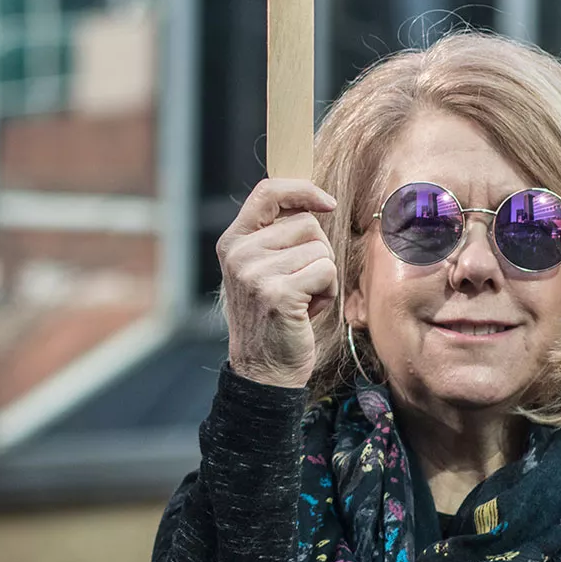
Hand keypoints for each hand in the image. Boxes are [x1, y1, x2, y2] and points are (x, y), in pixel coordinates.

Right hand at [217, 179, 338, 387]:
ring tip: (302, 299)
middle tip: (300, 284)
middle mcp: (239, 253)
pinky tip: (308, 311)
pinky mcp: (278, 292)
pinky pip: (326, 271)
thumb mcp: (263, 269)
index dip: (302, 190)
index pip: (267, 192)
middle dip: (317, 252)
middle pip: (306, 224)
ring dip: (323, 275)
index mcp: (233, 241)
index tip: (327, 202)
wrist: (263, 371)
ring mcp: (255, 272)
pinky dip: (328, 292)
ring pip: (320, 249)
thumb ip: (277, 237)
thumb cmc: (274, 317)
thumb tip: (314, 201)